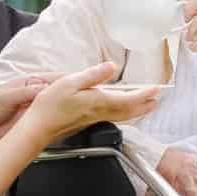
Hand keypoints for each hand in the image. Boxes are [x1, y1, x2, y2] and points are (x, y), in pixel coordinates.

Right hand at [23, 63, 161, 144]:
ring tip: (146, 106)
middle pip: (130, 111)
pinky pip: (113, 117)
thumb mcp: (70, 83)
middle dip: (145, 105)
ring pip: (123, 116)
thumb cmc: (51, 106)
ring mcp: (94, 119)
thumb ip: (93, 75)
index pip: (129, 99)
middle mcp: (100, 112)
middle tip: (158, 100)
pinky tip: (121, 110)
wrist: (39, 128)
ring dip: (137, 111)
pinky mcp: (88, 122)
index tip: (157, 88)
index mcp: (98, 102)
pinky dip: (124, 113)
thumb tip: (110, 67)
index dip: (145, 94)